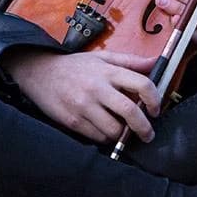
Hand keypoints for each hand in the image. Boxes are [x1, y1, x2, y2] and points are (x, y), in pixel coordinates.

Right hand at [1, 49, 161, 144]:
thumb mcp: (103, 58)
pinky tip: (105, 131)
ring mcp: (83, 106)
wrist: (40, 73)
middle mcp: (97, 88)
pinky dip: (106, 138)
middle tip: (148, 134)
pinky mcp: (72, 121)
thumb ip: (132, 61)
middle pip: (130, 111)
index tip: (155, 109)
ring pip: (114, 130)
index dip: (154, 99)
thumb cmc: (75, 66)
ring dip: (123, 135)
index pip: (141, 84)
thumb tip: (156, 62)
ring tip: (124, 132)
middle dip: (144, 127)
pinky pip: (97, 137)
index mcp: (108, 71)